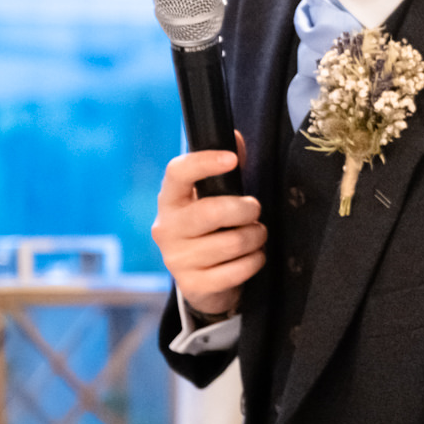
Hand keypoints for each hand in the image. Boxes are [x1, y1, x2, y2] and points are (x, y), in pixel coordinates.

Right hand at [151, 132, 263, 317]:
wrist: (203, 281)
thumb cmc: (212, 228)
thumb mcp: (216, 197)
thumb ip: (227, 168)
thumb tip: (234, 137)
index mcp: (170, 199)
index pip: (177, 173)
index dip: (204, 162)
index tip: (231, 159)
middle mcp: (167, 228)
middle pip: (212, 211)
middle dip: (247, 210)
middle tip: (254, 212)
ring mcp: (177, 259)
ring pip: (232, 242)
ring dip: (256, 237)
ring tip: (255, 235)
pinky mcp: (193, 285)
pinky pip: (238, 270)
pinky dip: (255, 261)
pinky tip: (251, 257)